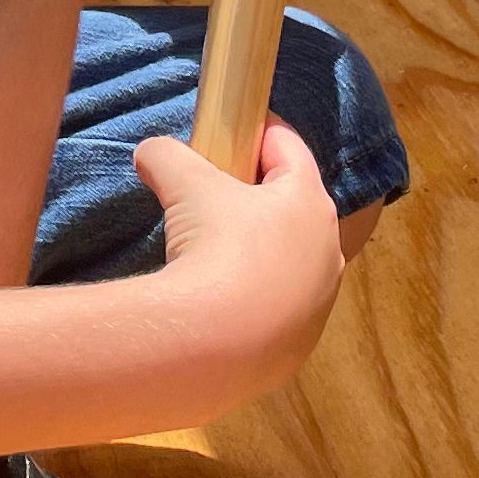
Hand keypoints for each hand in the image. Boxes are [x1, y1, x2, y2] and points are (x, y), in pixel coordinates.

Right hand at [138, 121, 347, 409]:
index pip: (288, 147)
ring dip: (256, 249)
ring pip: (288, 259)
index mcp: (309, 203)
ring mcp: (318, 303)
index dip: (255, 131)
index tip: (228, 131)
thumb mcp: (180, 183)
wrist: (213, 346)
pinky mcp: (301, 345)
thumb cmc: (213, 247)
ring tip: (209, 253)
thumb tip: (151, 154)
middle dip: (253, 194)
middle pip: (291, 205)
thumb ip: (167, 155)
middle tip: (210, 193)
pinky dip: (251, 296)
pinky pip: (276, 305)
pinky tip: (216, 300)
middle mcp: (327, 251)